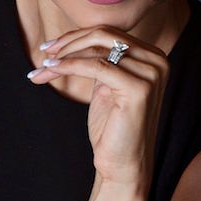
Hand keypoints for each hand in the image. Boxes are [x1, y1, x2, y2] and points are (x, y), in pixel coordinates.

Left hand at [30, 26, 169, 192]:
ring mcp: (152, 74)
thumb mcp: (106, 85)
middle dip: (69, 42)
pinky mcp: (139, 88)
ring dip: (64, 55)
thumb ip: (101, 60)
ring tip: (43, 67)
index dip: (76, 37)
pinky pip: (96, 66)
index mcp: (153, 57)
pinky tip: (51, 71)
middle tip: (44, 53)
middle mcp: (158, 61)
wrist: (122, 166)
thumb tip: (72, 37)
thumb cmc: (112, 129)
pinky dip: (69, 66)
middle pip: (104, 35)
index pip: (109, 34)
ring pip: (98, 49)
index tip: (49, 47)